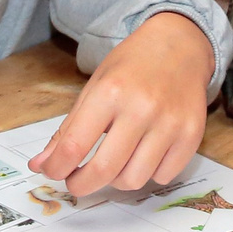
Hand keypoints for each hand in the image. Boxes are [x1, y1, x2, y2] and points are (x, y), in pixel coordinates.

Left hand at [31, 12, 214, 194]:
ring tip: (114, 163)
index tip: (53, 173)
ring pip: (134, 180)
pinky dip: (148, 173)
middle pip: (104, 170)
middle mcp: (142, 108)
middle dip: (82, 185)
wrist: (179, 46)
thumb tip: (41, 165)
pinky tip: (144, 154)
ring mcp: (170, 123)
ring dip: (116, 180)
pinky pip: (163, 176)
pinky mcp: (192, 135)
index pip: (74, 146)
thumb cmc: (132, 66)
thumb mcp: (94, 87)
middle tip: (76, 183)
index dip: (57, 168)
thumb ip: (68, 129)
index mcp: (110, 92)